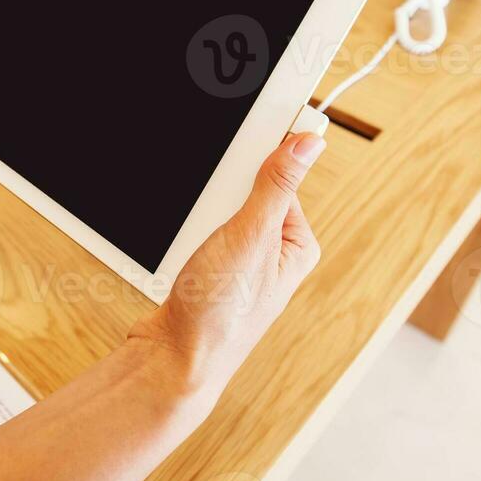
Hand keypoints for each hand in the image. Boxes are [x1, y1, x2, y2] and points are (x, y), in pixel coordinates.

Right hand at [128, 131, 324, 397]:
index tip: (252, 120)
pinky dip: (188, 228)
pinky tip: (184, 249)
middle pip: (249, 188)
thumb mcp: (250, 238)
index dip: (264, 153)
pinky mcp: (213, 267)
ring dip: (201, 211)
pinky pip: (202, 226)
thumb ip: (276, 187)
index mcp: (297, 244)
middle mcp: (274, 252)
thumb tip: (308, 143)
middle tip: (213, 212)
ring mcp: (242, 260)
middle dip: (223, 191)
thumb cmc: (218, 315)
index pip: (284, 176)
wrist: (172, 360)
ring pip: (221, 207)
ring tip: (197, 241)